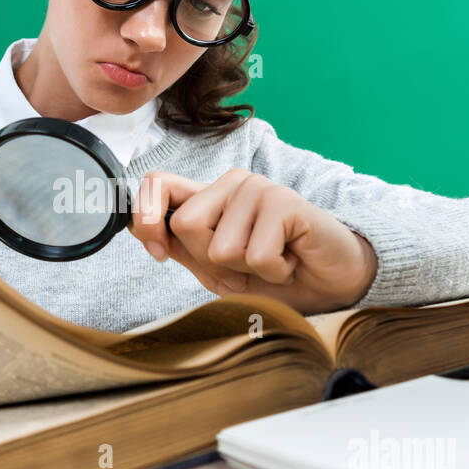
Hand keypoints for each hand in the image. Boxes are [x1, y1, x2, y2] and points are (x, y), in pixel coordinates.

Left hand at [129, 168, 377, 314]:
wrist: (331, 285)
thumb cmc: (275, 276)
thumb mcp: (217, 270)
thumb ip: (181, 247)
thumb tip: (137, 228)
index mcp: (210, 197)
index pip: (159, 184)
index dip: (146, 218)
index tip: (158, 252)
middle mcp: (232, 185)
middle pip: (185, 224)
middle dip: (210, 262)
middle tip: (245, 266)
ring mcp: (259, 189)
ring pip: (220, 246)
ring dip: (247, 271)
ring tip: (273, 262)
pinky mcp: (285, 202)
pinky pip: (256, 254)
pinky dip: (273, 272)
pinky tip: (290, 260)